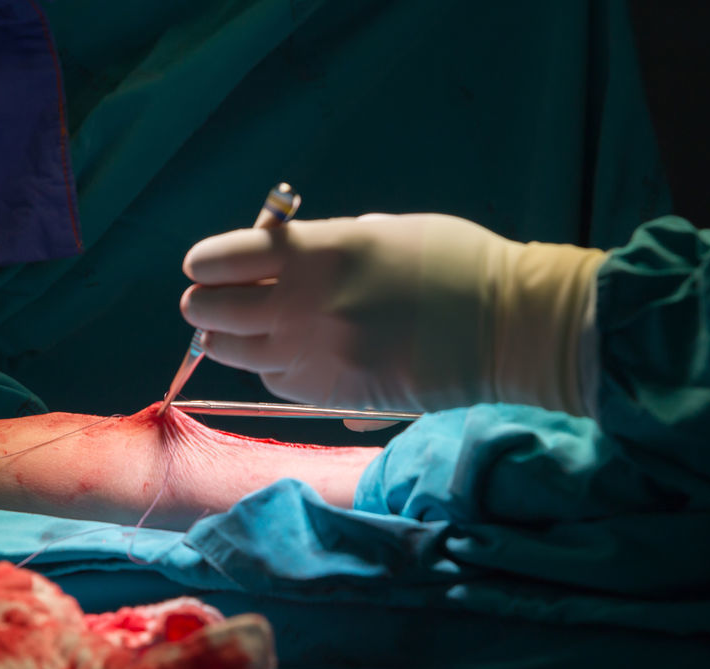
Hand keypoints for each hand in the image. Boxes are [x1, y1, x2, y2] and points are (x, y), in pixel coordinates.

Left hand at [181, 213, 605, 415]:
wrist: (507, 327)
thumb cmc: (455, 264)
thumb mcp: (384, 231)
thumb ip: (324, 246)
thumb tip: (280, 260)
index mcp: (322, 250)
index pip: (226, 257)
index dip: (206, 263)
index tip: (201, 266)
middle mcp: (307, 304)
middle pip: (216, 311)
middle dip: (205, 306)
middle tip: (208, 303)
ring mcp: (318, 355)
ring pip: (239, 353)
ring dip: (230, 341)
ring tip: (234, 332)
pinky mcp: (333, 396)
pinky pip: (277, 384)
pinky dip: (272, 370)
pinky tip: (285, 358)